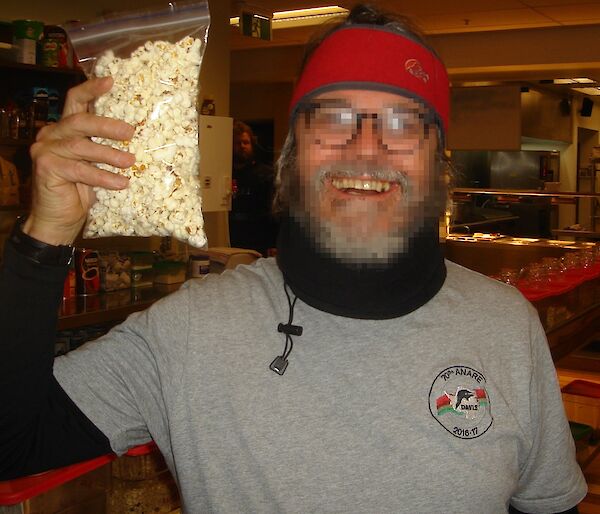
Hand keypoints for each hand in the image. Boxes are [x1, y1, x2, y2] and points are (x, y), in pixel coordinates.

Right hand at [25, 77, 135, 244]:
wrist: (59, 220)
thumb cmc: (81, 192)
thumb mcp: (96, 165)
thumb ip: (105, 147)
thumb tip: (137, 138)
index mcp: (65, 128)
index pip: (76, 101)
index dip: (92, 89)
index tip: (112, 81)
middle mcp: (52, 134)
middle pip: (80, 120)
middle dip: (107, 125)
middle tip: (131, 132)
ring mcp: (46, 150)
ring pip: (81, 146)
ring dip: (109, 154)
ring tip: (130, 162)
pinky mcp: (46, 167)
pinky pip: (79, 169)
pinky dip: (102, 176)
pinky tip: (120, 183)